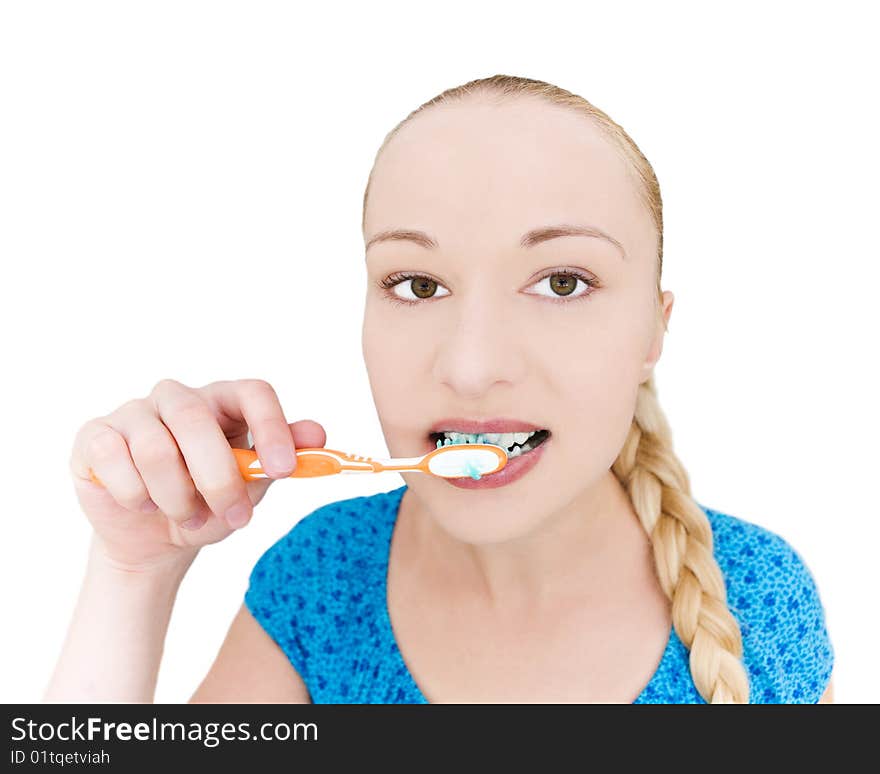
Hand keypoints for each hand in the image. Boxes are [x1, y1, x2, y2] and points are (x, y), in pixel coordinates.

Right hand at [69, 378, 325, 572]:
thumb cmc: (209, 502)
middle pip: (196, 419)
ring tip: (189, 518)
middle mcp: (177, 398)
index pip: (253, 392)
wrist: (155, 539)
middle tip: (237, 517)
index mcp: (223, 401)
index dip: (271, 427)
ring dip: (177, 498)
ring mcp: (133, 413)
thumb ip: (284, 457)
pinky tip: (144, 506)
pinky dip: (136, 496)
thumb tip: (318, 435)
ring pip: (155, 448)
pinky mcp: (95, 436)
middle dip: (219, 478)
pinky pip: (114, 460)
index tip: (285, 469)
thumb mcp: (253, 485)